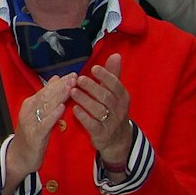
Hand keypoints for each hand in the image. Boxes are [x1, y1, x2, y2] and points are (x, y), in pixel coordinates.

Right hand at [3, 75, 75, 184]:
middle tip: (74, 77)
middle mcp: (28, 111)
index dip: (60, 82)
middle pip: (46, 96)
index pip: (46, 90)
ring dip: (59, 96)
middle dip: (61, 86)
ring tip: (70, 87)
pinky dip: (53, 115)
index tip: (73, 74)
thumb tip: (56, 79)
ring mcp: (30, 122)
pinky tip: (62, 108)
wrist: (19, 157)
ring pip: (46, 107)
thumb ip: (47, 98)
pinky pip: (45, 123)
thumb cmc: (32, 135)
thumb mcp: (39, 114)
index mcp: (30, 104)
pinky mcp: (34, 135)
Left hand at [70, 53, 132, 167]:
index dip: (106, 76)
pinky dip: (83, 117)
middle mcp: (119, 109)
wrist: (117, 139)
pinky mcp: (102, 133)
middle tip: (79, 79)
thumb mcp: (115, 94)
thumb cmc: (113, 111)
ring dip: (85, 100)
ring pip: (99, 110)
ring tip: (72, 91)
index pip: (116, 85)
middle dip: (92, 87)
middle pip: (106, 97)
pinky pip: (93, 125)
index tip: (93, 68)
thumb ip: (113, 75)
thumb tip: (115, 55)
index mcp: (123, 97)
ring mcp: (111, 122)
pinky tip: (74, 109)